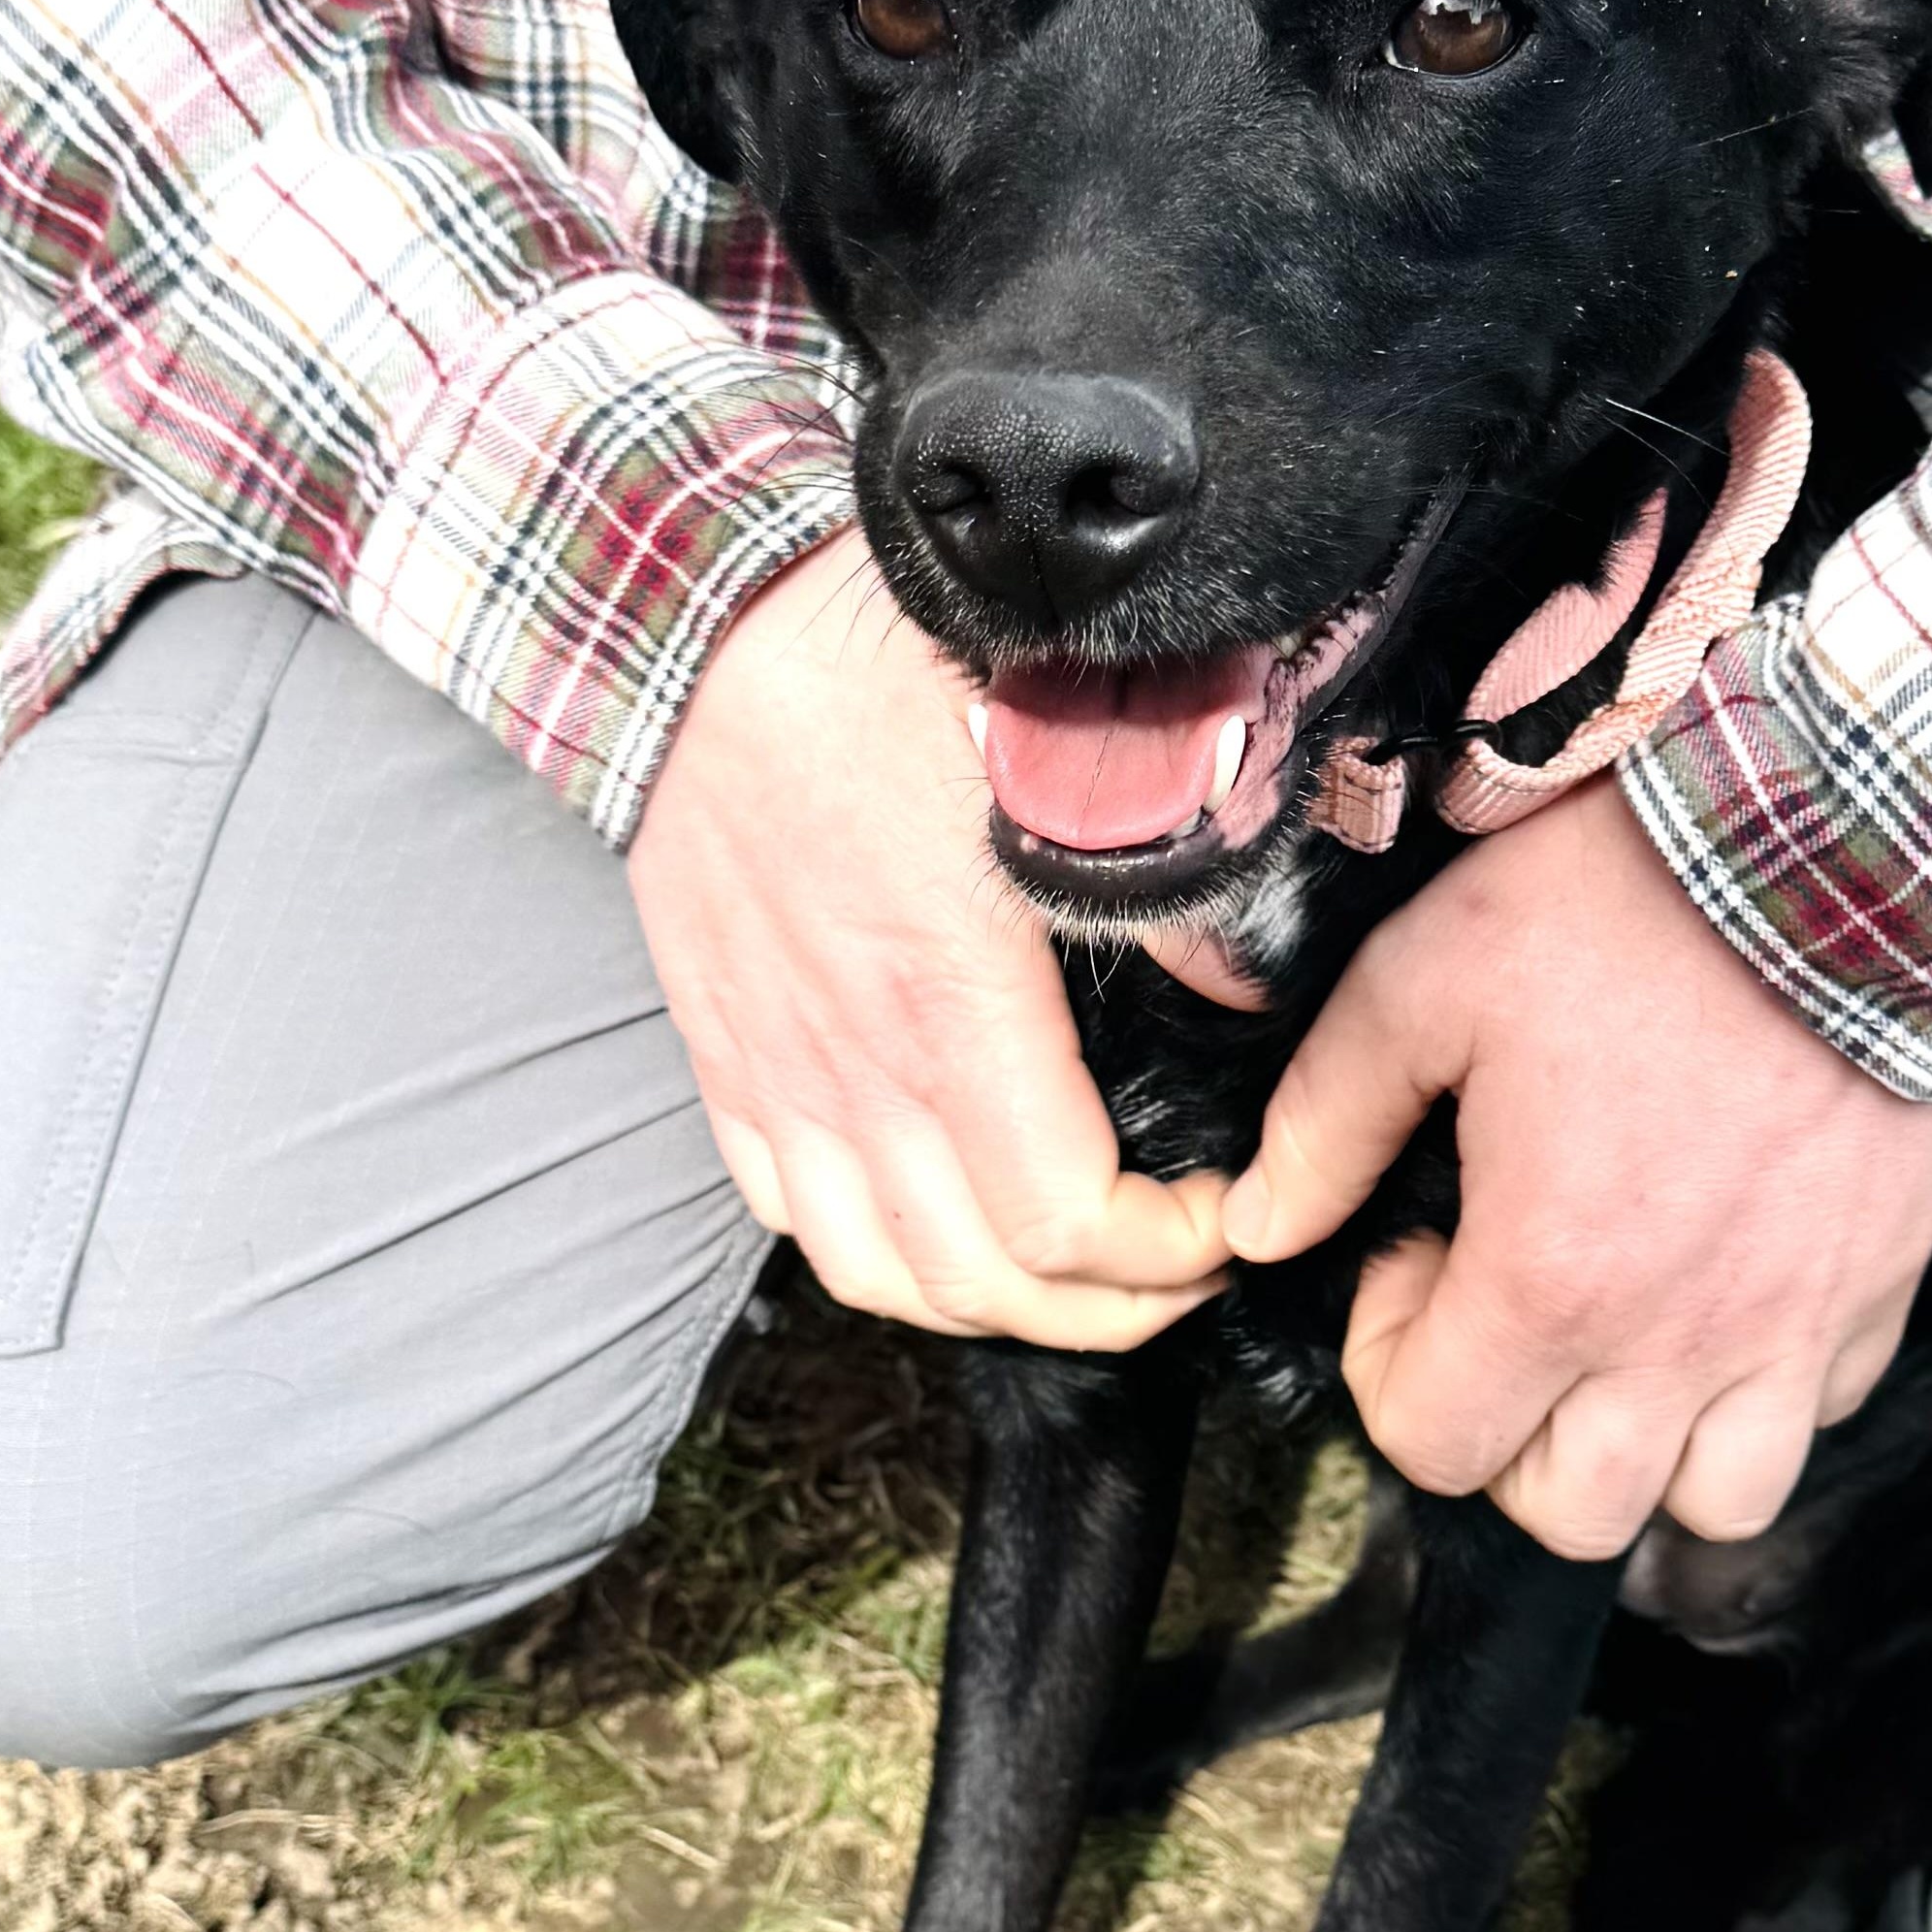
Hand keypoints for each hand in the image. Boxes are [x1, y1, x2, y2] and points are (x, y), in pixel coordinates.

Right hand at [632, 529, 1227, 1345]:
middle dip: (1104, 1309)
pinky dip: (878, 1256)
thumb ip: (1156, 870)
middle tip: (1181, 1267)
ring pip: (879, 1275)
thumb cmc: (879, 663)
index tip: (1226, 1218)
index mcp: (948, 996)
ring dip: (990, 1306)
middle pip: (980, 1281)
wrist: (690, 622)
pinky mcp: (726, 1057)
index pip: (1063, 1220)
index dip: (1165, 1255)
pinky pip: (790, 1216)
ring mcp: (777, 1070)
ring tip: (1075, 1273)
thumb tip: (1241, 989)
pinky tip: (945, 1219)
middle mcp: (852, 1062)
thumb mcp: (1051, 735)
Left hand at [1224, 781, 1931, 1556]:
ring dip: (1652, 1451)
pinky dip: (1767, 1389)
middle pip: (1570, 1515)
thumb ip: (1327, 1119)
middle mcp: (1677, 1344)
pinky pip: (1823, 1412)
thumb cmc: (1622, 904)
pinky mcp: (1881, 1288)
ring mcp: (1795, 1328)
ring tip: (1623, 1344)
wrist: (1836, 840)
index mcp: (1550, 1283)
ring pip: (1717, 1503)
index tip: (1414, 1258)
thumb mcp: (1426, 978)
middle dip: (1510, 1438)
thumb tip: (1262, 1226)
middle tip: (1503, 1314)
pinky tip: (1727, 1291)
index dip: (1394, 1367)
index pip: (1434, 1445)